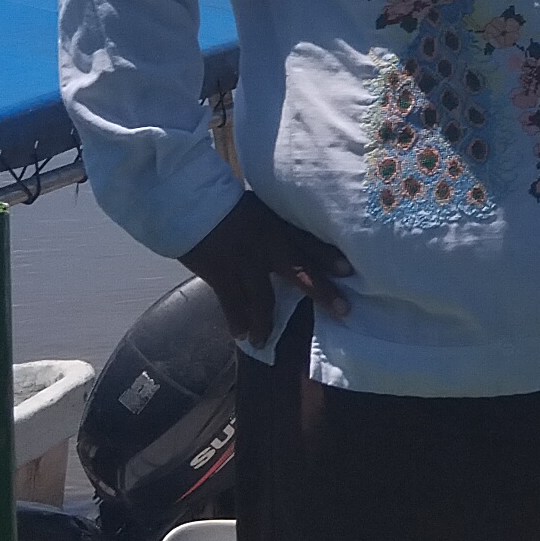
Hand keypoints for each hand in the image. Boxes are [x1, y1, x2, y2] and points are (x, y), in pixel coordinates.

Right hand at [180, 197, 352, 344]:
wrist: (189, 200)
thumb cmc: (224, 205)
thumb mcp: (258, 209)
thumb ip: (275, 227)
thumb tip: (290, 245)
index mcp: (276, 225)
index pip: (308, 241)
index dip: (329, 256)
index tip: (350, 271)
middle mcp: (266, 243)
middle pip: (299, 270)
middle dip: (322, 291)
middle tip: (342, 310)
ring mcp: (244, 259)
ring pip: (263, 298)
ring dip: (266, 323)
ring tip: (264, 340)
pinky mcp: (221, 272)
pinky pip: (233, 303)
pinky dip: (237, 321)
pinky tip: (240, 334)